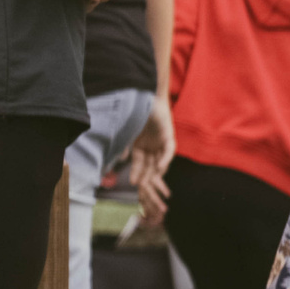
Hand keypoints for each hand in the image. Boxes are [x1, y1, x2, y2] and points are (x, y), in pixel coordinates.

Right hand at [126, 95, 174, 221]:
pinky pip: (169, 151)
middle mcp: (152, 149)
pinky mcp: (169, 136)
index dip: (137, 177)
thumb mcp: (127, 134)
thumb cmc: (135, 113)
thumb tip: (120, 160)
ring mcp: (160, 143)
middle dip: (147, 182)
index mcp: (141, 149)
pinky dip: (165, 159)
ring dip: (154, 173)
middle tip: (143, 192)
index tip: (133, 187)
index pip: (140, 167)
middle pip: (150, 169)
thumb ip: (123, 147)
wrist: (146, 96)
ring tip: (145, 182)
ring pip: (159, 163)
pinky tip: (159, 168)